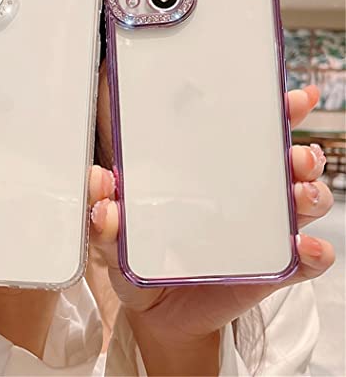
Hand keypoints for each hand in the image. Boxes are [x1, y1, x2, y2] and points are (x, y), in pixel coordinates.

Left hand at [89, 85, 334, 374]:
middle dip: (300, 152)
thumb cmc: (142, 261)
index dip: (275, 112)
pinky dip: (312, 252)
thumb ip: (106, 214)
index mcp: (214, 175)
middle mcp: (246, 196)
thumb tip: (98, 182)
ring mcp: (262, 232)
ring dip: (310, 193)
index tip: (288, 98)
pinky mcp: (272, 269)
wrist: (158, 311)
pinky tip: (302, 247)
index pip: (249, 136)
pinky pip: (305, 260)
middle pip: (288, 163)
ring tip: (299, 193)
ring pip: (304, 203)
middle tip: (294, 154)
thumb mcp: (119, 237)